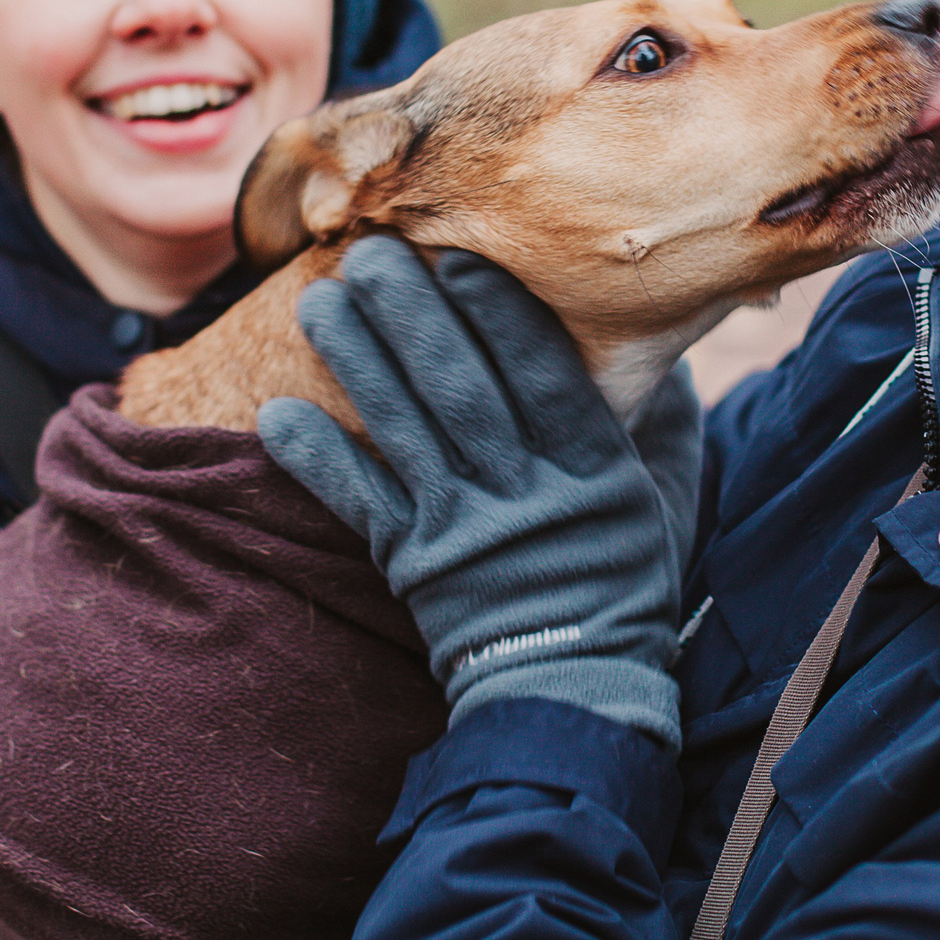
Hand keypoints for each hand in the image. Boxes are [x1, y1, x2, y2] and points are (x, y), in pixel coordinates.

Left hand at [257, 237, 701, 746]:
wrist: (570, 687)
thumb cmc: (622, 579)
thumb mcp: (663, 498)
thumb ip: (662, 419)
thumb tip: (660, 339)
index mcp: (592, 470)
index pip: (544, 377)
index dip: (500, 315)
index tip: (459, 256)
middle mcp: (527, 493)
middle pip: (462, 391)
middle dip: (411, 316)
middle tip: (368, 253)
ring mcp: (463, 532)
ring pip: (404, 432)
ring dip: (357, 362)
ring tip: (318, 302)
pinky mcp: (413, 566)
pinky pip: (359, 505)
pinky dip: (318, 461)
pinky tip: (276, 415)